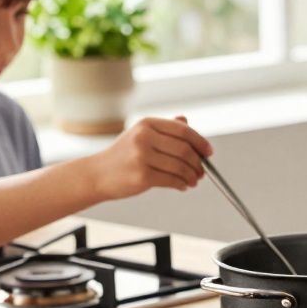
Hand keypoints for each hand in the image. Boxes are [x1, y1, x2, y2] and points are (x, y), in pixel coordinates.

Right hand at [86, 116, 212, 199]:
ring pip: (180, 166)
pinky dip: (182, 184)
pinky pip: (172, 180)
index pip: (183, 130)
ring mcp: (142, 156)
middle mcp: (144, 137)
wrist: (97, 175)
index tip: (209, 152)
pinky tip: (183, 186)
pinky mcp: (142, 175)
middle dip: (198, 163)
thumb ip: (164, 130)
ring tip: (193, 181)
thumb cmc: (123, 156)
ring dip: (192, 176)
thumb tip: (186, 121)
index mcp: (146, 124)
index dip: (200, 142)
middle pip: (184, 149)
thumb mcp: (141, 136)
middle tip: (202, 172)